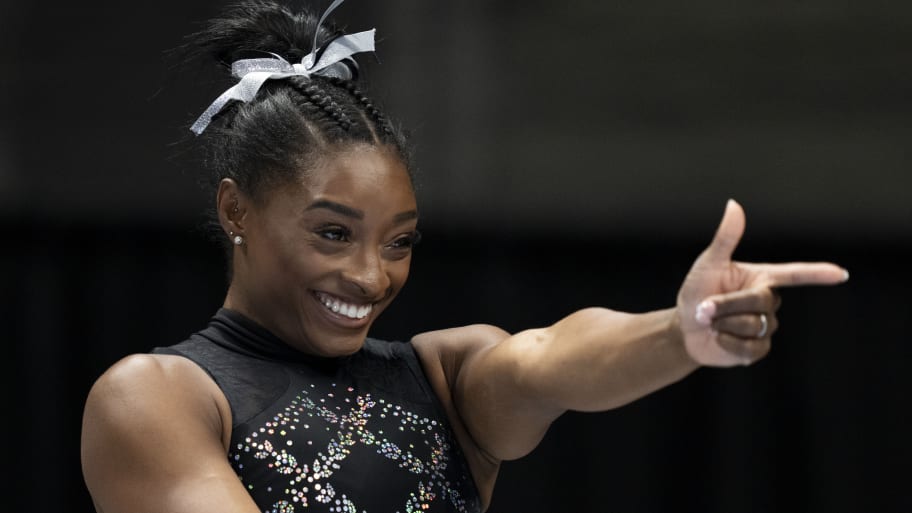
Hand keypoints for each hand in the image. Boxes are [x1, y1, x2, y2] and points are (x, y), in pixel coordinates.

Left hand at [676, 199, 847, 366]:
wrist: (684, 328)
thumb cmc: (696, 291)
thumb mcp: (708, 263)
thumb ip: (726, 238)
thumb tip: (734, 204)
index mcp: (761, 277)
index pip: (794, 274)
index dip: (817, 274)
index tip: (841, 274)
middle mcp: (768, 301)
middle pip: (761, 301)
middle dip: (727, 304)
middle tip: (704, 307)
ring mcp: (765, 326)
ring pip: (754, 325)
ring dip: (724, 324)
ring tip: (711, 322)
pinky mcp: (757, 349)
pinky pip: (751, 348)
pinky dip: (727, 343)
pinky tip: (718, 338)